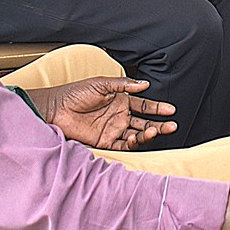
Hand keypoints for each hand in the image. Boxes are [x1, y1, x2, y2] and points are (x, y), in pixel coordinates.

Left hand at [35, 77, 176, 149]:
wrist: (57, 108)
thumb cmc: (77, 92)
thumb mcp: (102, 84)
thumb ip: (124, 85)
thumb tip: (145, 84)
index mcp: (121, 101)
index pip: (144, 106)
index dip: (157, 108)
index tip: (171, 110)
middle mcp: (119, 116)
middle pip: (144, 122)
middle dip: (159, 124)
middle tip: (172, 126)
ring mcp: (113, 129)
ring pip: (136, 134)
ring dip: (147, 134)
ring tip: (155, 131)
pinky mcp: (105, 141)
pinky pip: (122, 145)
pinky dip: (132, 143)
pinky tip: (137, 138)